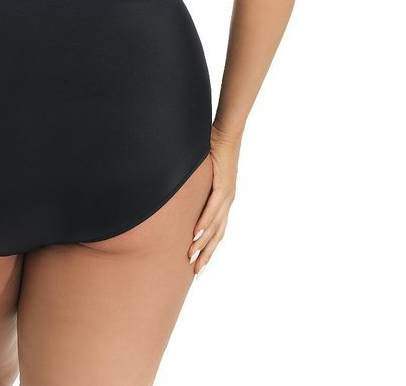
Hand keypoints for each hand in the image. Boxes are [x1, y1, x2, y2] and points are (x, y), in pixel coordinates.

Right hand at [187, 123, 240, 274]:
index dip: (208, 248)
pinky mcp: (223, 185)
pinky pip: (213, 208)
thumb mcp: (202, 173)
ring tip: (191, 256)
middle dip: (206, 254)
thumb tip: (179, 190)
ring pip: (214, 225)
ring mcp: (226, 195)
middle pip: (217, 234)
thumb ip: (194, 185)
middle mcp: (226, 201)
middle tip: (195, 272)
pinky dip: (205, 222)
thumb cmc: (213, 149)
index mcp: (222, 200)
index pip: (216, 231)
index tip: (198, 265)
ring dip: (203, 242)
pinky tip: (196, 233)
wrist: (227, 133)